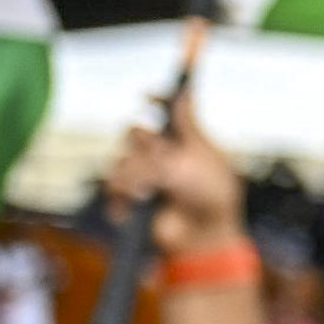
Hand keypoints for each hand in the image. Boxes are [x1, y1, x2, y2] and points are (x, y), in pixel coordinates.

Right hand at [103, 63, 243, 261]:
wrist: (201, 234)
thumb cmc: (210, 195)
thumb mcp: (201, 155)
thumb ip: (187, 123)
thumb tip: (185, 89)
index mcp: (186, 140)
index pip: (167, 109)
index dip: (158, 99)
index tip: (148, 96)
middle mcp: (163, 153)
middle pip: (134, 133)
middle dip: (143, 149)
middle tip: (159, 165)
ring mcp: (145, 174)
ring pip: (120, 160)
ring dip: (131, 176)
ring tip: (146, 193)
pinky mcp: (132, 194)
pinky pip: (112, 185)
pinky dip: (120, 195)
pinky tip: (132, 207)